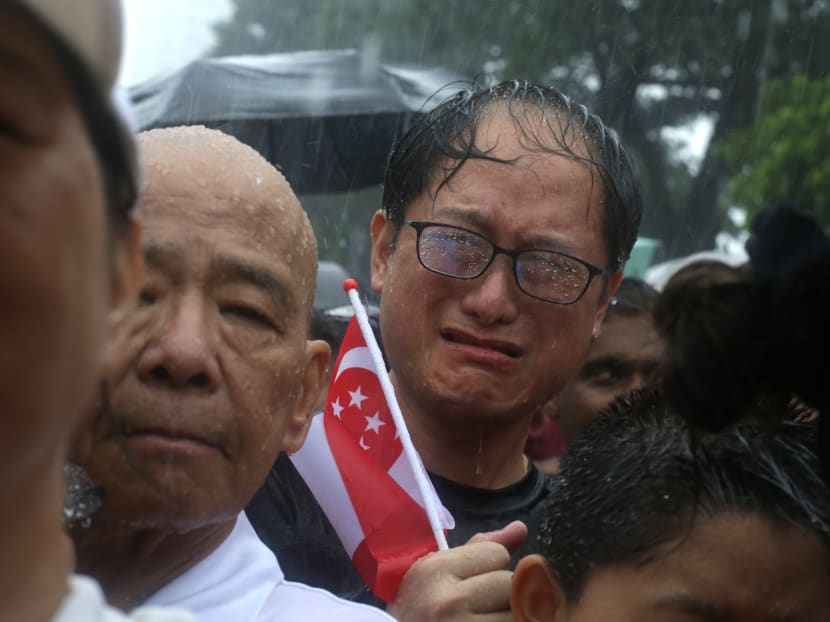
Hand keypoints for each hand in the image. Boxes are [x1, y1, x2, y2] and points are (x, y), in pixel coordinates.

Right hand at [387, 521, 527, 620]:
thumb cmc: (420, 608)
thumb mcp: (440, 572)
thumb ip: (481, 548)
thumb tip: (520, 528)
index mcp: (435, 570)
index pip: (497, 554)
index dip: (491, 565)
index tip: (473, 580)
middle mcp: (447, 601)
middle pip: (509, 583)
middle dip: (500, 592)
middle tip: (478, 604)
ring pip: (515, 611)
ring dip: (506, 614)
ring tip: (480, 617)